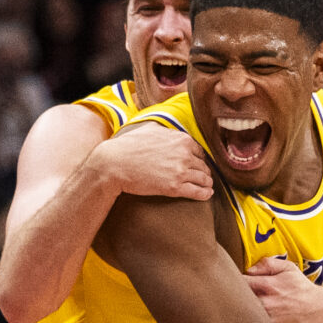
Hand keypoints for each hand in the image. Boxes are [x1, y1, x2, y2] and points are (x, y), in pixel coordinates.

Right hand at [95, 119, 212, 200]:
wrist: (114, 164)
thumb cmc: (128, 146)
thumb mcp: (149, 129)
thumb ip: (165, 130)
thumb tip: (171, 129)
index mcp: (181, 139)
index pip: (200, 151)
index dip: (199, 159)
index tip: (197, 164)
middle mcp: (184, 154)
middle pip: (203, 165)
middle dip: (204, 171)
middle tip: (203, 177)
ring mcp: (180, 171)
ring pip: (204, 179)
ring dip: (207, 183)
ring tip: (207, 186)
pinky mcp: (175, 187)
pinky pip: (199, 192)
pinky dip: (205, 193)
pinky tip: (208, 193)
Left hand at [243, 255, 322, 322]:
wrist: (321, 313)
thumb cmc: (303, 290)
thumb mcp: (290, 269)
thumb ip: (268, 263)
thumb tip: (249, 269)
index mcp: (268, 285)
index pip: (239, 281)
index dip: (234, 282)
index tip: (238, 283)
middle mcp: (266, 303)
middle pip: (237, 300)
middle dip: (235, 297)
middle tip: (239, 296)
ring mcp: (267, 320)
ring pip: (243, 315)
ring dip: (242, 311)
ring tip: (247, 308)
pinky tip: (256, 320)